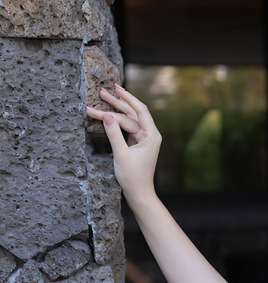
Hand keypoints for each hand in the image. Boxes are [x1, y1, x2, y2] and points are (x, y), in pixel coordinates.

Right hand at [85, 84, 161, 206]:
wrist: (138, 193)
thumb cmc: (132, 177)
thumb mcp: (121, 154)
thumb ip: (113, 134)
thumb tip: (107, 116)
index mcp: (151, 136)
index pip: (140, 110)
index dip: (128, 98)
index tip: (116, 89)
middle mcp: (150, 135)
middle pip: (132, 113)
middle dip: (117, 103)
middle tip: (102, 92)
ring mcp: (143, 139)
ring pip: (128, 120)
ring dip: (114, 111)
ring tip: (100, 100)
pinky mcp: (137, 143)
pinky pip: (126, 128)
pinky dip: (116, 121)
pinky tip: (107, 114)